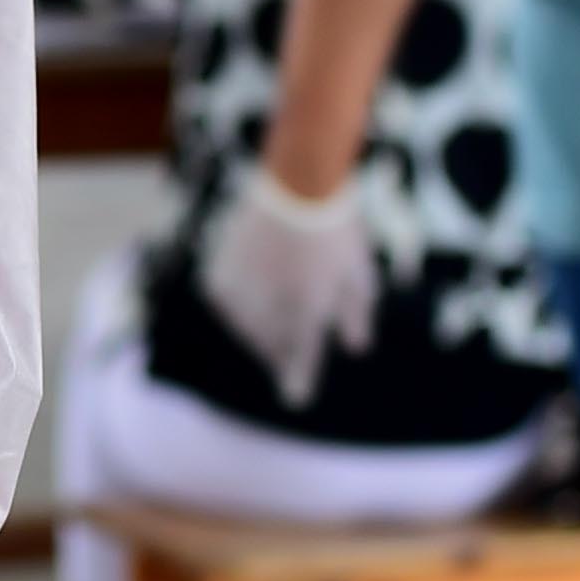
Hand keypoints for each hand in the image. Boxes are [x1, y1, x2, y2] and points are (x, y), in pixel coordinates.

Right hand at [203, 164, 378, 409]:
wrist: (299, 181)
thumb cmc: (337, 227)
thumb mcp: (359, 272)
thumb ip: (357, 313)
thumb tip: (356, 348)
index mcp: (308, 308)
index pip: (301, 357)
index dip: (299, 379)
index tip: (296, 398)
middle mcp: (271, 303)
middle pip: (272, 346)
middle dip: (282, 353)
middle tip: (289, 355)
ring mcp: (243, 288)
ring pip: (247, 328)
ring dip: (260, 331)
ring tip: (273, 321)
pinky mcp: (220, 271)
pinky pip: (228, 304)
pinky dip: (239, 307)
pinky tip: (251, 299)